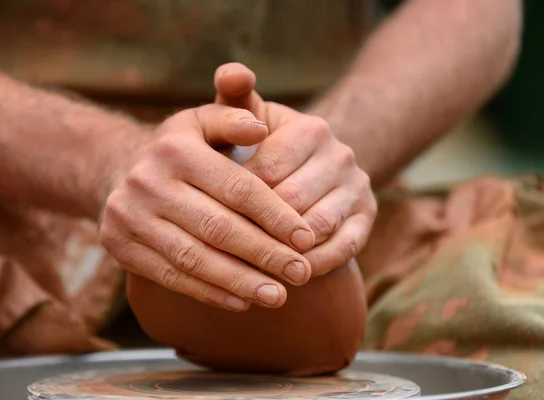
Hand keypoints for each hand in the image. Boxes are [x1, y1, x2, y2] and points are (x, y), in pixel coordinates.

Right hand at [99, 104, 315, 311]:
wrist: (124, 170)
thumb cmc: (185, 148)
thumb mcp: (206, 121)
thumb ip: (235, 116)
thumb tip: (261, 128)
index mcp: (177, 147)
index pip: (238, 188)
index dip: (276, 216)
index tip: (306, 239)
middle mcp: (147, 180)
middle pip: (218, 227)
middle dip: (264, 254)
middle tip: (301, 274)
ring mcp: (128, 215)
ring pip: (194, 257)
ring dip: (240, 281)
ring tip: (277, 296)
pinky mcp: (117, 245)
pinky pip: (169, 276)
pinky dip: (208, 292)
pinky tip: (241, 302)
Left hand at [215, 63, 377, 276]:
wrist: (308, 168)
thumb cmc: (263, 146)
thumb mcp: (248, 120)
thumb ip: (234, 101)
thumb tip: (231, 72)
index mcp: (310, 129)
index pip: (266, 171)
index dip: (233, 197)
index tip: (205, 216)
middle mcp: (341, 155)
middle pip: (290, 202)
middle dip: (255, 228)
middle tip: (220, 250)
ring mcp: (358, 187)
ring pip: (315, 227)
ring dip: (282, 251)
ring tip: (248, 268)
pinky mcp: (368, 216)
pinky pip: (343, 248)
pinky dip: (314, 264)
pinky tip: (287, 273)